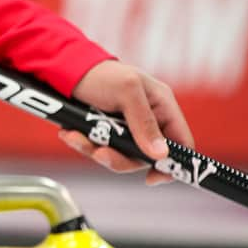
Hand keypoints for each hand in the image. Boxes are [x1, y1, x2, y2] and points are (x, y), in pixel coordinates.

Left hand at [64, 59, 194, 185]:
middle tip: (100, 153)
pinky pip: (99, 149)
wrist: (65, 69)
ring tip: (76, 137)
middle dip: (120, 158)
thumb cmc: (102, 73)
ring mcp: (125, 129)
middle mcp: (147, 121)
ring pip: (119, 156)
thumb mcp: (127, 91)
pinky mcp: (104, 133)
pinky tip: (70, 134)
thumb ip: (144, 121)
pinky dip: (83, 144)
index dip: (174, 164)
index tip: (152, 178)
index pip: (181, 142)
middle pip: (145, 157)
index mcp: (162, 107)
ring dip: (96, 151)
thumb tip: (160, 154)